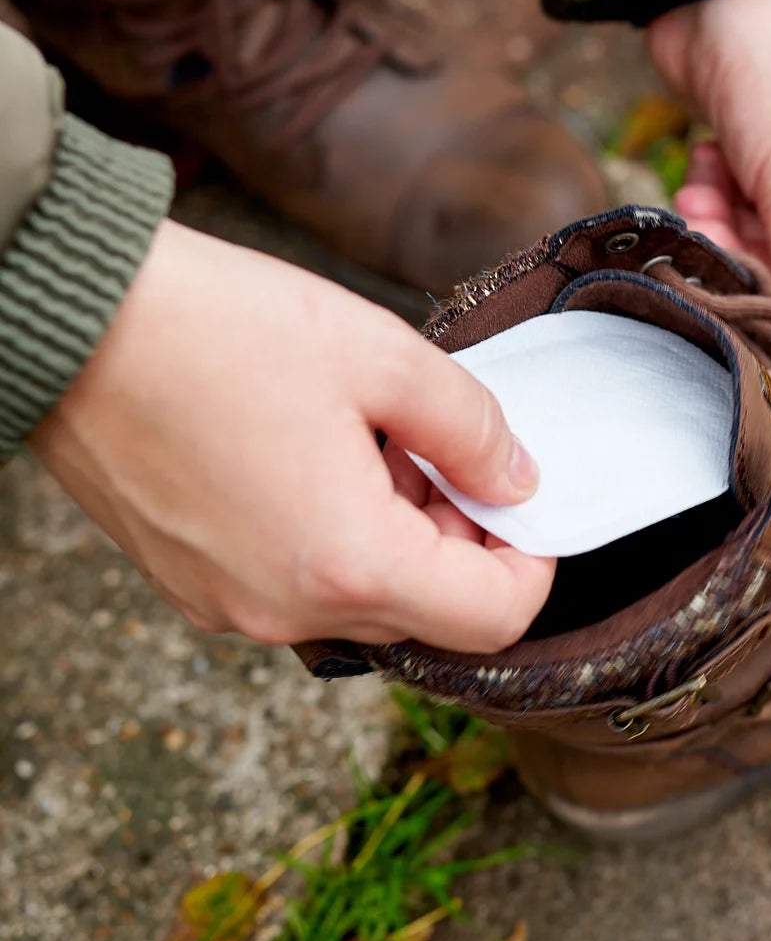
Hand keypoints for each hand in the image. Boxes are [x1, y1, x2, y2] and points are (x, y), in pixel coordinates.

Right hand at [30, 222, 553, 651]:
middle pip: (427, 616)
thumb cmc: (213, 329)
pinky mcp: (193, 585)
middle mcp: (287, 612)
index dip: (530, 561)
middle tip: (439, 446)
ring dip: (393, 535)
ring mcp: (232, 607)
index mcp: (347, 566)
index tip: (521, 498)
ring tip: (368, 436)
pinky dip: (330, 538)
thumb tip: (517, 479)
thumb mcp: (380, 355)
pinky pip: (296, 586)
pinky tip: (311, 454)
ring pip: (361, 600)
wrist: (71, 322)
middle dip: (457, 538)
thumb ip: (472, 428)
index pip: (493, 619)